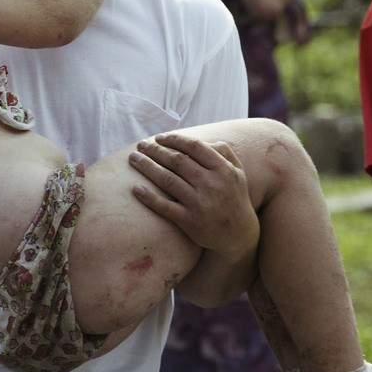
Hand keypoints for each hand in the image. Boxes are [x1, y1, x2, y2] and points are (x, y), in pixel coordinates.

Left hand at [128, 132, 258, 257]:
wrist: (239, 234)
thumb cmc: (234, 198)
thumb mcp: (237, 173)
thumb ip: (223, 152)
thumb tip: (200, 140)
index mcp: (223, 170)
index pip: (194, 147)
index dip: (174, 139)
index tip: (159, 137)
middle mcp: (212, 185)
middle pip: (177, 161)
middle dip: (155, 150)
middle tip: (141, 145)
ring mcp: (200, 203)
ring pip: (168, 179)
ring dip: (147, 167)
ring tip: (133, 158)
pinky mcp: (189, 221)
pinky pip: (165, 207)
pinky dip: (149, 197)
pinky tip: (136, 189)